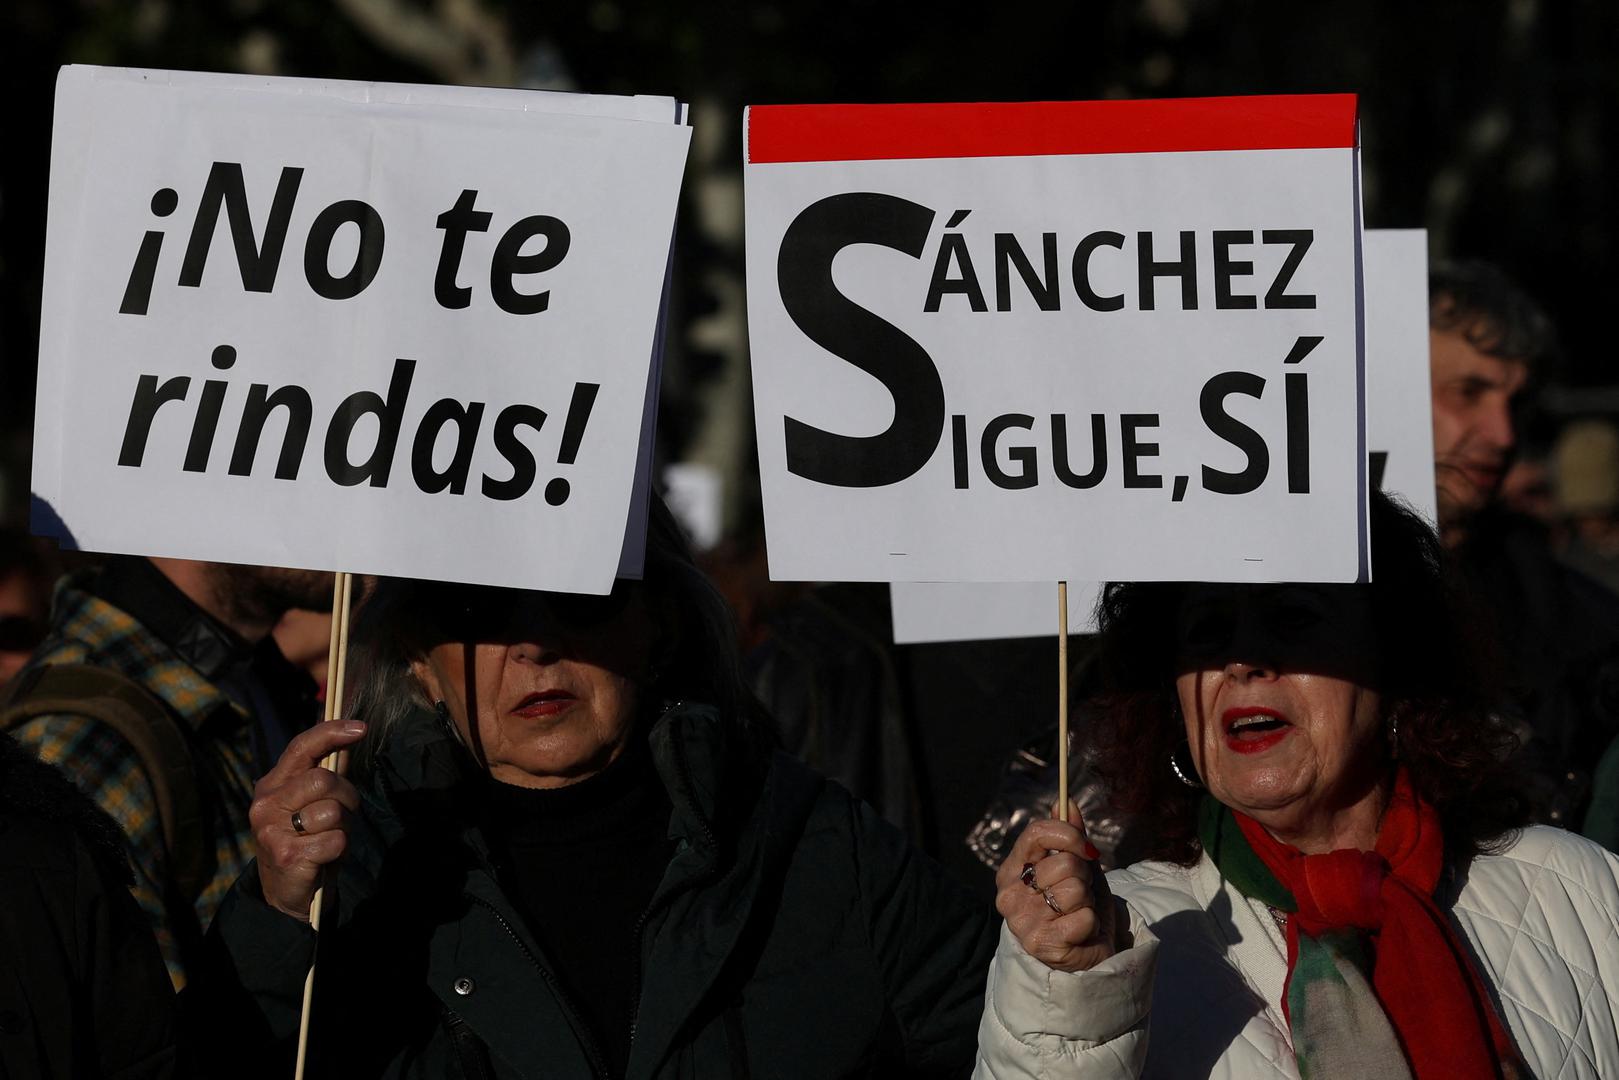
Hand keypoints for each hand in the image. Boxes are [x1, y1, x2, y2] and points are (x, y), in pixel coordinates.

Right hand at [248, 720, 366, 921]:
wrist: (286, 892)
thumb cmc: (306, 840)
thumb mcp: (312, 803)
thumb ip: (327, 772)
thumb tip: (351, 736)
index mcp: (272, 784)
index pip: (302, 747)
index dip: (331, 732)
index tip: (361, 727)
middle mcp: (266, 803)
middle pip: (324, 779)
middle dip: (346, 797)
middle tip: (341, 816)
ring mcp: (272, 830)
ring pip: (333, 811)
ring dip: (343, 827)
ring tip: (328, 839)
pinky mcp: (287, 855)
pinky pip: (335, 840)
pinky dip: (339, 850)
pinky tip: (324, 857)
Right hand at [994, 806, 1115, 971]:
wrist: (1087, 949)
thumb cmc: (1078, 904)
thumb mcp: (1077, 865)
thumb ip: (1069, 835)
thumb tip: (1065, 799)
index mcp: (1013, 869)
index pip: (1036, 834)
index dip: (1068, 835)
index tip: (1087, 849)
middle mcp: (1009, 894)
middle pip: (1064, 863)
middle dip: (1084, 877)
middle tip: (1080, 894)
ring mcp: (1022, 920)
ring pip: (1074, 890)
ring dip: (1087, 901)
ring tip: (1079, 913)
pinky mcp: (1041, 944)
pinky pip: (1083, 918)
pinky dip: (1091, 924)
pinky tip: (1080, 933)